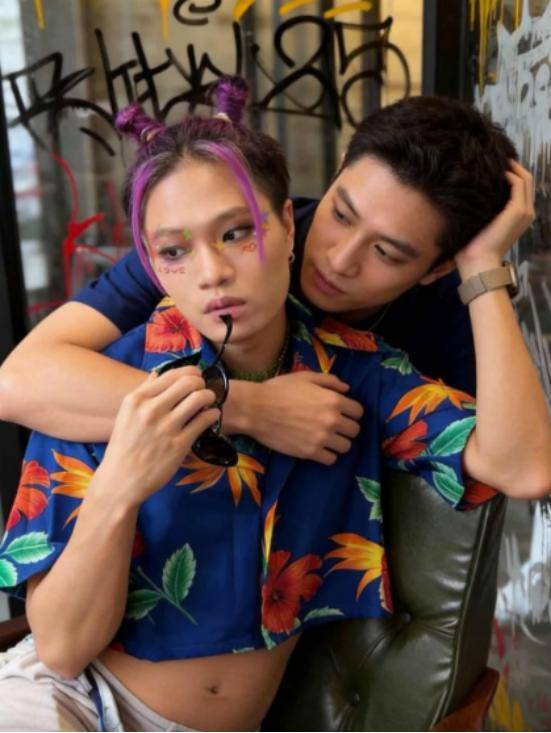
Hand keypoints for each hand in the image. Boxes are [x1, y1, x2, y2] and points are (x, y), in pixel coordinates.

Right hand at [98, 366, 218, 506]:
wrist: (120, 481)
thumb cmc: (124, 448)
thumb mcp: (126, 415)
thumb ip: (142, 392)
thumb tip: (158, 373)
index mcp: (136, 399)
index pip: (171, 374)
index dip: (190, 372)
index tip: (196, 376)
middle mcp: (151, 410)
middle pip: (189, 382)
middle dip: (201, 383)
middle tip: (203, 389)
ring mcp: (166, 427)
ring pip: (200, 398)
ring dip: (209, 397)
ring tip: (209, 402)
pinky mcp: (179, 445)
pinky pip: (204, 420)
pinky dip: (212, 415)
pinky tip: (211, 416)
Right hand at [247, 371, 362, 464]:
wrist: (256, 409)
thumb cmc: (279, 390)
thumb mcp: (305, 377)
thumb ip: (329, 381)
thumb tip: (347, 388)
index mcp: (333, 400)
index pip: (358, 412)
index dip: (351, 412)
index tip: (343, 413)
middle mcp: (332, 420)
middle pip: (355, 431)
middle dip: (346, 428)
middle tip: (334, 426)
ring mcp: (322, 438)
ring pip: (345, 447)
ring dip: (338, 442)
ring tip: (327, 439)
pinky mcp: (310, 453)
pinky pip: (331, 459)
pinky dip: (327, 455)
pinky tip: (318, 448)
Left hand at [455, 159, 534, 278]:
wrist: (477, 261)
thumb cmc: (473, 247)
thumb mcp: (480, 223)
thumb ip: (483, 208)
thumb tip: (470, 193)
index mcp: (520, 216)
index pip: (521, 187)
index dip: (511, 172)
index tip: (494, 164)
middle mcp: (527, 212)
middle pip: (525, 179)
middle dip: (512, 165)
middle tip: (495, 156)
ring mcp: (524, 211)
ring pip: (524, 178)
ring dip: (511, 166)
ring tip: (495, 158)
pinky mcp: (518, 210)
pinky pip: (518, 184)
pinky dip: (509, 174)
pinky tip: (494, 170)